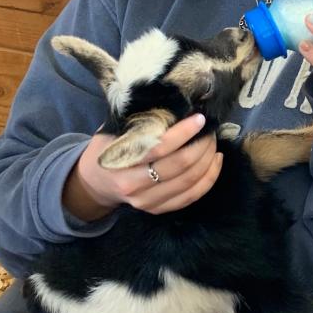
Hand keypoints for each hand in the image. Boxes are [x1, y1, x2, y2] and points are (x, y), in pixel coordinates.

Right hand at [63, 114, 222, 219]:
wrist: (96, 182)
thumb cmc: (107, 148)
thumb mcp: (114, 130)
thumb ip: (138, 121)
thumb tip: (173, 103)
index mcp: (121, 163)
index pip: (160, 147)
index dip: (184, 133)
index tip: (199, 119)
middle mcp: (134, 186)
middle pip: (180, 165)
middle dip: (201, 145)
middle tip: (210, 130)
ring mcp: (147, 202)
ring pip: (189, 182)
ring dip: (208, 160)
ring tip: (213, 142)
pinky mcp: (158, 210)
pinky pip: (191, 196)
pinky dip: (209, 178)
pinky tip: (216, 161)